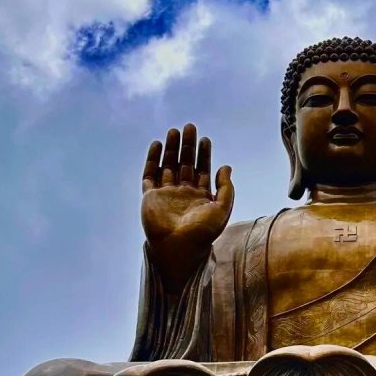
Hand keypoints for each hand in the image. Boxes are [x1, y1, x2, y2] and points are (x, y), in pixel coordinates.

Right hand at [141, 124, 233, 292]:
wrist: (179, 248)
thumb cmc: (203, 233)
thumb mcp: (222, 209)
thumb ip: (226, 188)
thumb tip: (226, 166)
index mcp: (200, 197)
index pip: (202, 170)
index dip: (204, 154)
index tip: (205, 139)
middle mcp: (183, 193)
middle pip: (185, 164)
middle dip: (187, 146)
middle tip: (190, 127)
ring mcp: (166, 194)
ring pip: (168, 165)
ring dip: (171, 149)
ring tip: (174, 131)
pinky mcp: (150, 197)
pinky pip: (150, 175)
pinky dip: (152, 159)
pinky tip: (157, 145)